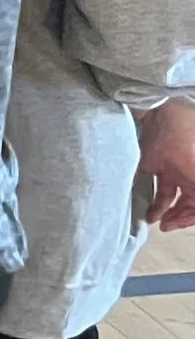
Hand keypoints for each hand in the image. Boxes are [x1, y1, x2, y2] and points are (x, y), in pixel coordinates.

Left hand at [136, 97, 194, 229]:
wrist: (158, 111)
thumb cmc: (184, 137)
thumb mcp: (194, 169)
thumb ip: (194, 194)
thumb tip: (192, 212)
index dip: (192, 217)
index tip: (179, 223)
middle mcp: (192, 174)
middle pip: (191, 203)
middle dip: (181, 217)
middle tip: (167, 226)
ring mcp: (174, 170)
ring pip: (174, 199)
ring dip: (168, 213)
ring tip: (156, 222)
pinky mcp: (155, 165)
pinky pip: (158, 190)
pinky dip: (154, 203)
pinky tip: (148, 213)